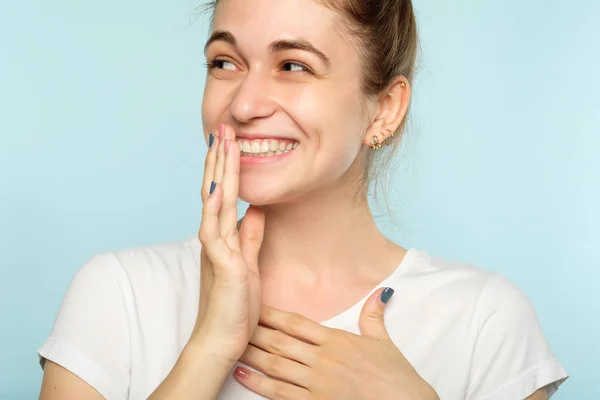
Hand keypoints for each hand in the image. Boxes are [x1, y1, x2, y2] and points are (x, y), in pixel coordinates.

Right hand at [193, 123, 265, 359]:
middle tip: (224, 127)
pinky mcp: (221, 264)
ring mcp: (214, 248)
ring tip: (221, 141)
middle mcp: (214, 237)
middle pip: (216, 189)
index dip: (227, 167)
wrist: (221, 339)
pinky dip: (216, 207)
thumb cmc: (233, 304)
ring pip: (214, 201)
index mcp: (222, 236)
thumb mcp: (248, 262)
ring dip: (217, 171)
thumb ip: (250, 236)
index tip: (232, 141)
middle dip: (221, 158)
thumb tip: (255, 210)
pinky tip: (217, 186)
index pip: (223, 194)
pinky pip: (215, 231)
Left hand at [235, 288, 438, 399]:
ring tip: (232, 346)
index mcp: (336, 340)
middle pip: (280, 341)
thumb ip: (373, 316)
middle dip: (255, 332)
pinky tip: (243, 376)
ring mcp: (317, 382)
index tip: (254, 305)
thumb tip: (379, 292)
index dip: (273, 314)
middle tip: (234, 322)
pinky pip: (281, 393)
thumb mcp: (384, 341)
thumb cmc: (395, 375)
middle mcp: (322, 359)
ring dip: (252, 355)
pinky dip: (259, 384)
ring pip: (276, 365)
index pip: (296, 322)